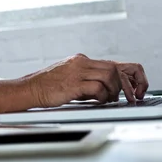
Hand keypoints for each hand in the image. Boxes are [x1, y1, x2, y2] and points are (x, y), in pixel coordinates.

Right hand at [24, 54, 147, 107]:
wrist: (30, 88)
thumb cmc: (49, 86)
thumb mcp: (70, 77)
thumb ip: (88, 79)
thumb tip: (107, 89)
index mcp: (81, 60)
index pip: (111, 63)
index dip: (125, 76)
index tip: (130, 88)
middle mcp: (81, 63)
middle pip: (113, 68)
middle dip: (124, 84)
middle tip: (123, 96)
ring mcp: (77, 72)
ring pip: (109, 75)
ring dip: (114, 90)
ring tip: (109, 99)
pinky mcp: (73, 84)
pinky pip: (97, 87)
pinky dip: (103, 96)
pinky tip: (98, 100)